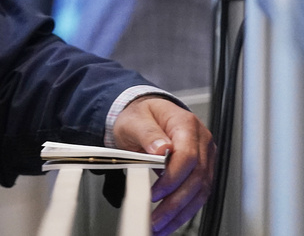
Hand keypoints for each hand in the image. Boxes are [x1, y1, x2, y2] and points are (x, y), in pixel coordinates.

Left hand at [112, 96, 215, 234]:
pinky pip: (198, 193)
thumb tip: (160, 148)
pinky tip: (171, 220)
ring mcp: (205, 156)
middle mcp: (201, 141)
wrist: (144, 115)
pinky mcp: (201, 170)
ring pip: (201, 190)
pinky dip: (184, 210)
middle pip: (197, 177)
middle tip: (156, 218)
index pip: (188, 156)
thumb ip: (147, 133)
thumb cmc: (140, 115)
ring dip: (181, 212)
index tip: (156, 193)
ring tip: (161, 226)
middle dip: (176, 202)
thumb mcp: (135, 119)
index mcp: (186, 124)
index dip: (173, 178)